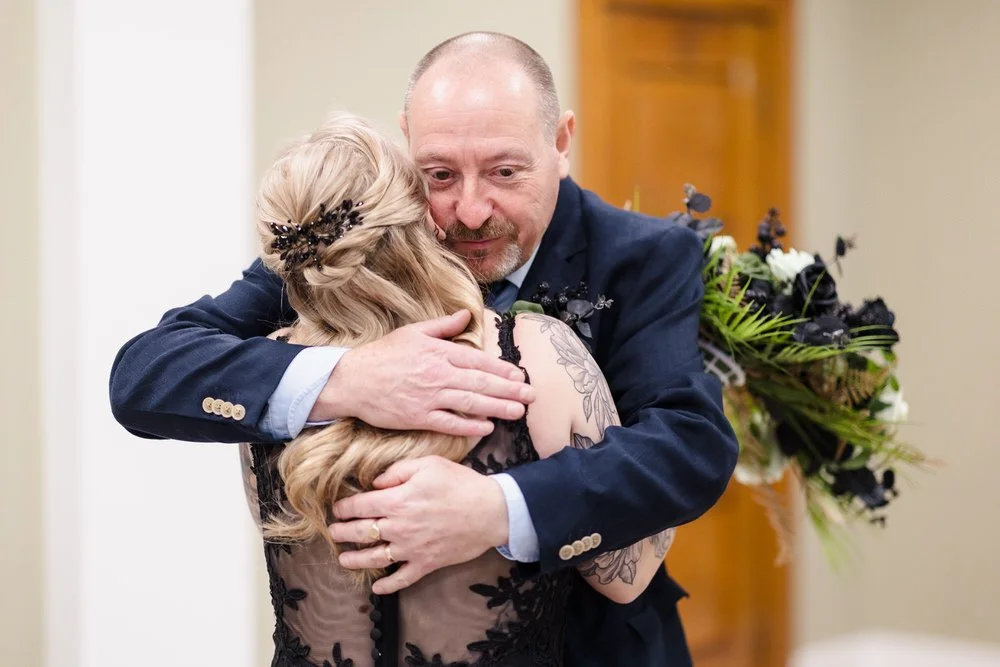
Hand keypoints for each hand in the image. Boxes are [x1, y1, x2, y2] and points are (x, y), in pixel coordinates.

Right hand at [310, 310, 534, 436]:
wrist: (352, 379)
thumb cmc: (383, 354)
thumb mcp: (413, 332)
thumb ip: (443, 326)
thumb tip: (467, 315)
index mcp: (439, 352)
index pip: (478, 361)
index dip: (501, 368)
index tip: (520, 374)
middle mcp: (438, 374)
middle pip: (481, 382)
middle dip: (509, 389)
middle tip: (532, 395)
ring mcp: (429, 397)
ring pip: (470, 402)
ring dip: (498, 407)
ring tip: (518, 411)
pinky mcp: (418, 417)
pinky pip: (449, 422)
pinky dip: (469, 425)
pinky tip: (487, 426)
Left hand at [329, 456, 508, 594]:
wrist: (490, 511)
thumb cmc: (460, 483)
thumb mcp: (428, 464)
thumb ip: (397, 472)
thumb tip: (375, 483)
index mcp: (397, 501)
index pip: (360, 506)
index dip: (344, 507)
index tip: (338, 509)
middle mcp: (399, 527)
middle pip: (361, 532)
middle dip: (342, 533)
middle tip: (334, 532)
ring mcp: (411, 548)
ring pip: (374, 558)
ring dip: (355, 560)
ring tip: (343, 560)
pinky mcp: (426, 563)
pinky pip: (402, 578)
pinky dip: (388, 586)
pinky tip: (377, 587)